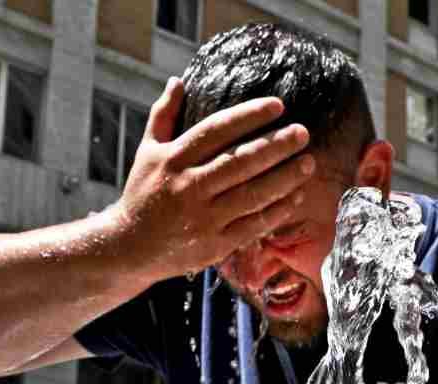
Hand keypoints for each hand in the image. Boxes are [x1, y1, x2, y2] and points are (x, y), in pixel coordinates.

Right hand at [110, 77, 315, 280]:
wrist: (129, 247)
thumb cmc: (143, 193)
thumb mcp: (146, 151)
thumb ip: (163, 116)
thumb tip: (178, 81)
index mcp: (173, 159)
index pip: (216, 130)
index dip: (249, 116)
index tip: (278, 106)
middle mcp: (189, 186)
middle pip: (240, 161)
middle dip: (276, 146)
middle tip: (303, 133)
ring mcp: (203, 217)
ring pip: (252, 194)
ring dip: (285, 178)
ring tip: (309, 163)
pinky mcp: (215, 244)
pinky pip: (253, 224)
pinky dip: (277, 210)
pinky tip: (296, 196)